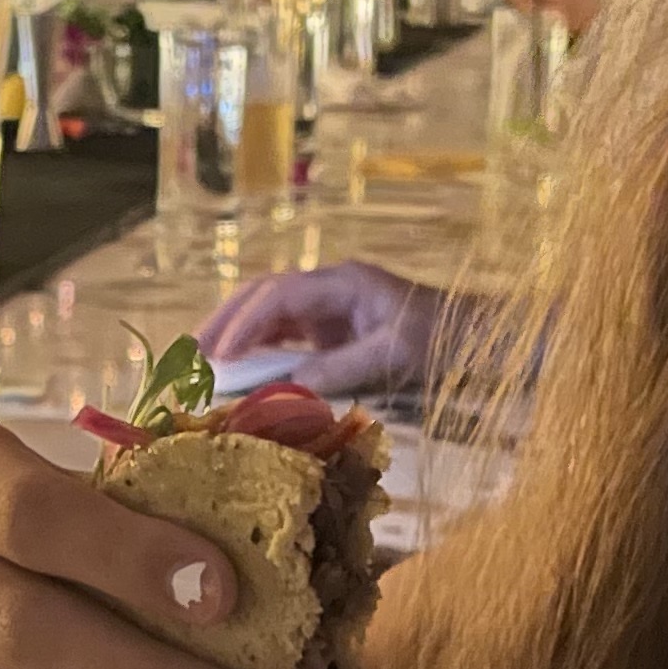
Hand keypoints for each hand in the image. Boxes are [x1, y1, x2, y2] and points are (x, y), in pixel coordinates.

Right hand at [197, 261, 454, 398]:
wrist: (476, 337)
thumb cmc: (442, 338)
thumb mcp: (395, 354)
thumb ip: (342, 367)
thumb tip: (291, 386)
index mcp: (342, 283)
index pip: (279, 296)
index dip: (245, 325)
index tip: (220, 358)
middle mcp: (329, 289)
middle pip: (263, 297)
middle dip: (225, 322)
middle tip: (191, 355)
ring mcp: (330, 309)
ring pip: (270, 316)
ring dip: (237, 338)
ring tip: (203, 366)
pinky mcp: (333, 331)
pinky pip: (286, 337)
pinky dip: (261, 355)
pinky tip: (241, 376)